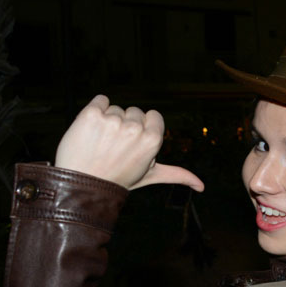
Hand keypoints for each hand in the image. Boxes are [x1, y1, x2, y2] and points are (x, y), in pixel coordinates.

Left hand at [54, 95, 203, 191]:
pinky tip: (91, 129)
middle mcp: (135, 128)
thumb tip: (202, 187)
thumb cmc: (119, 179)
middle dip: (125, 125)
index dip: (143, 128)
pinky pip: (99, 99)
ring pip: (115, 108)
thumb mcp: (150, 175)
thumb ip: (177, 175)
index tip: (132, 143)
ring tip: (101, 143)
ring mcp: (112, 120)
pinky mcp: (91, 114)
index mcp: (153, 139)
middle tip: (115, 147)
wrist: (82, 183)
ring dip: (108, 121)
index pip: (153, 115)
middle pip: (134, 111)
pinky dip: (95, 110)